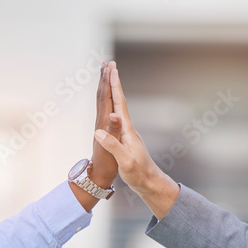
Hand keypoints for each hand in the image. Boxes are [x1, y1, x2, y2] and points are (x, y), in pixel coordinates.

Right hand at [94, 64, 180, 218]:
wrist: (149, 183)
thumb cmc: (138, 174)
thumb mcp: (125, 161)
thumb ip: (113, 145)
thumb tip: (98, 130)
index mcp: (127, 131)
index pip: (119, 104)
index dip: (114, 86)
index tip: (111, 70)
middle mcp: (128, 128)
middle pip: (119, 101)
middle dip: (113, 82)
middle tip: (109, 64)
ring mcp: (127, 133)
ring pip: (118, 107)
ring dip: (113, 92)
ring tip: (109, 79)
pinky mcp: (125, 139)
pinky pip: (117, 117)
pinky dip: (113, 106)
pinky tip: (112, 107)